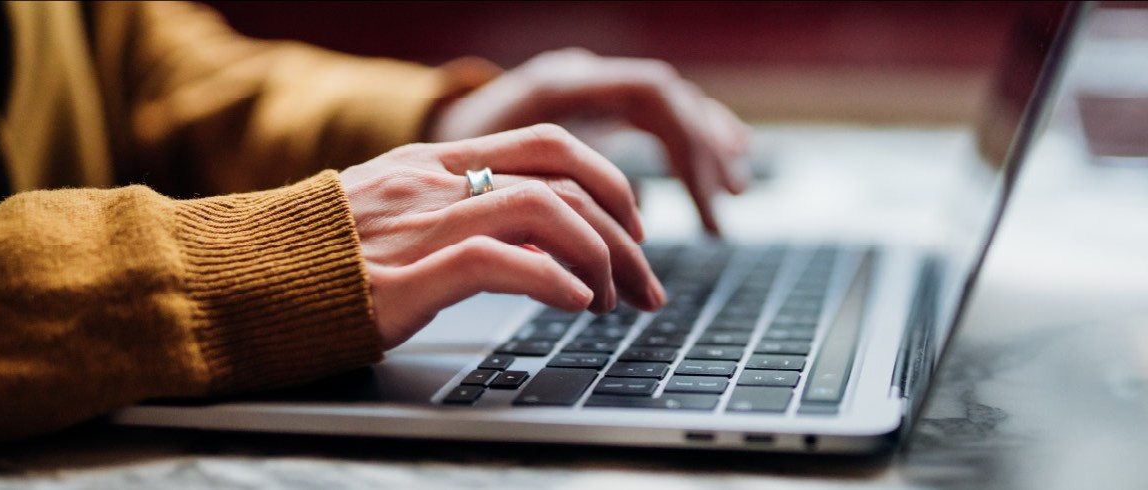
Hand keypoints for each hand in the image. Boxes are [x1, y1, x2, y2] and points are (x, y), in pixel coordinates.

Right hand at [339, 124, 665, 348]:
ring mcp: (421, 225)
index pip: (549, 145)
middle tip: (644, 280)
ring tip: (611, 301)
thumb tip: (532, 238)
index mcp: (435, 163)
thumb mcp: (390, 213)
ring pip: (546, 212)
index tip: (631, 229)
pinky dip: (553, 281)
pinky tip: (575, 305)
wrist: (233, 279)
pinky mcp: (404, 277)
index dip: (608, 182)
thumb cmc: (313, 258)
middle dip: (623, 229)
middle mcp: (435, 182)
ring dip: (599, 259)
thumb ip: (454, 209)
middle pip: (565, 174)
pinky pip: (500, 262)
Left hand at [430, 48, 751, 233]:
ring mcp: (589, 88)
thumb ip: (532, 211)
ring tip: (734, 194)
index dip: (679, 147)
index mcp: (557, 85)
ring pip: (670, 105)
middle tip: (720, 213)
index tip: (695, 203)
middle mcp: (580, 76)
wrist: (413, 136)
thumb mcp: (478, 188)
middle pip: (668, 101)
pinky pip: (659, 117)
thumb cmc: (437, 171)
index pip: (649, 94)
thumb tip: (584, 263)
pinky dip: (692, 143)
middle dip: (701, 157)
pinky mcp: (592, 110)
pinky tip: (721, 170)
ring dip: (706, 148)